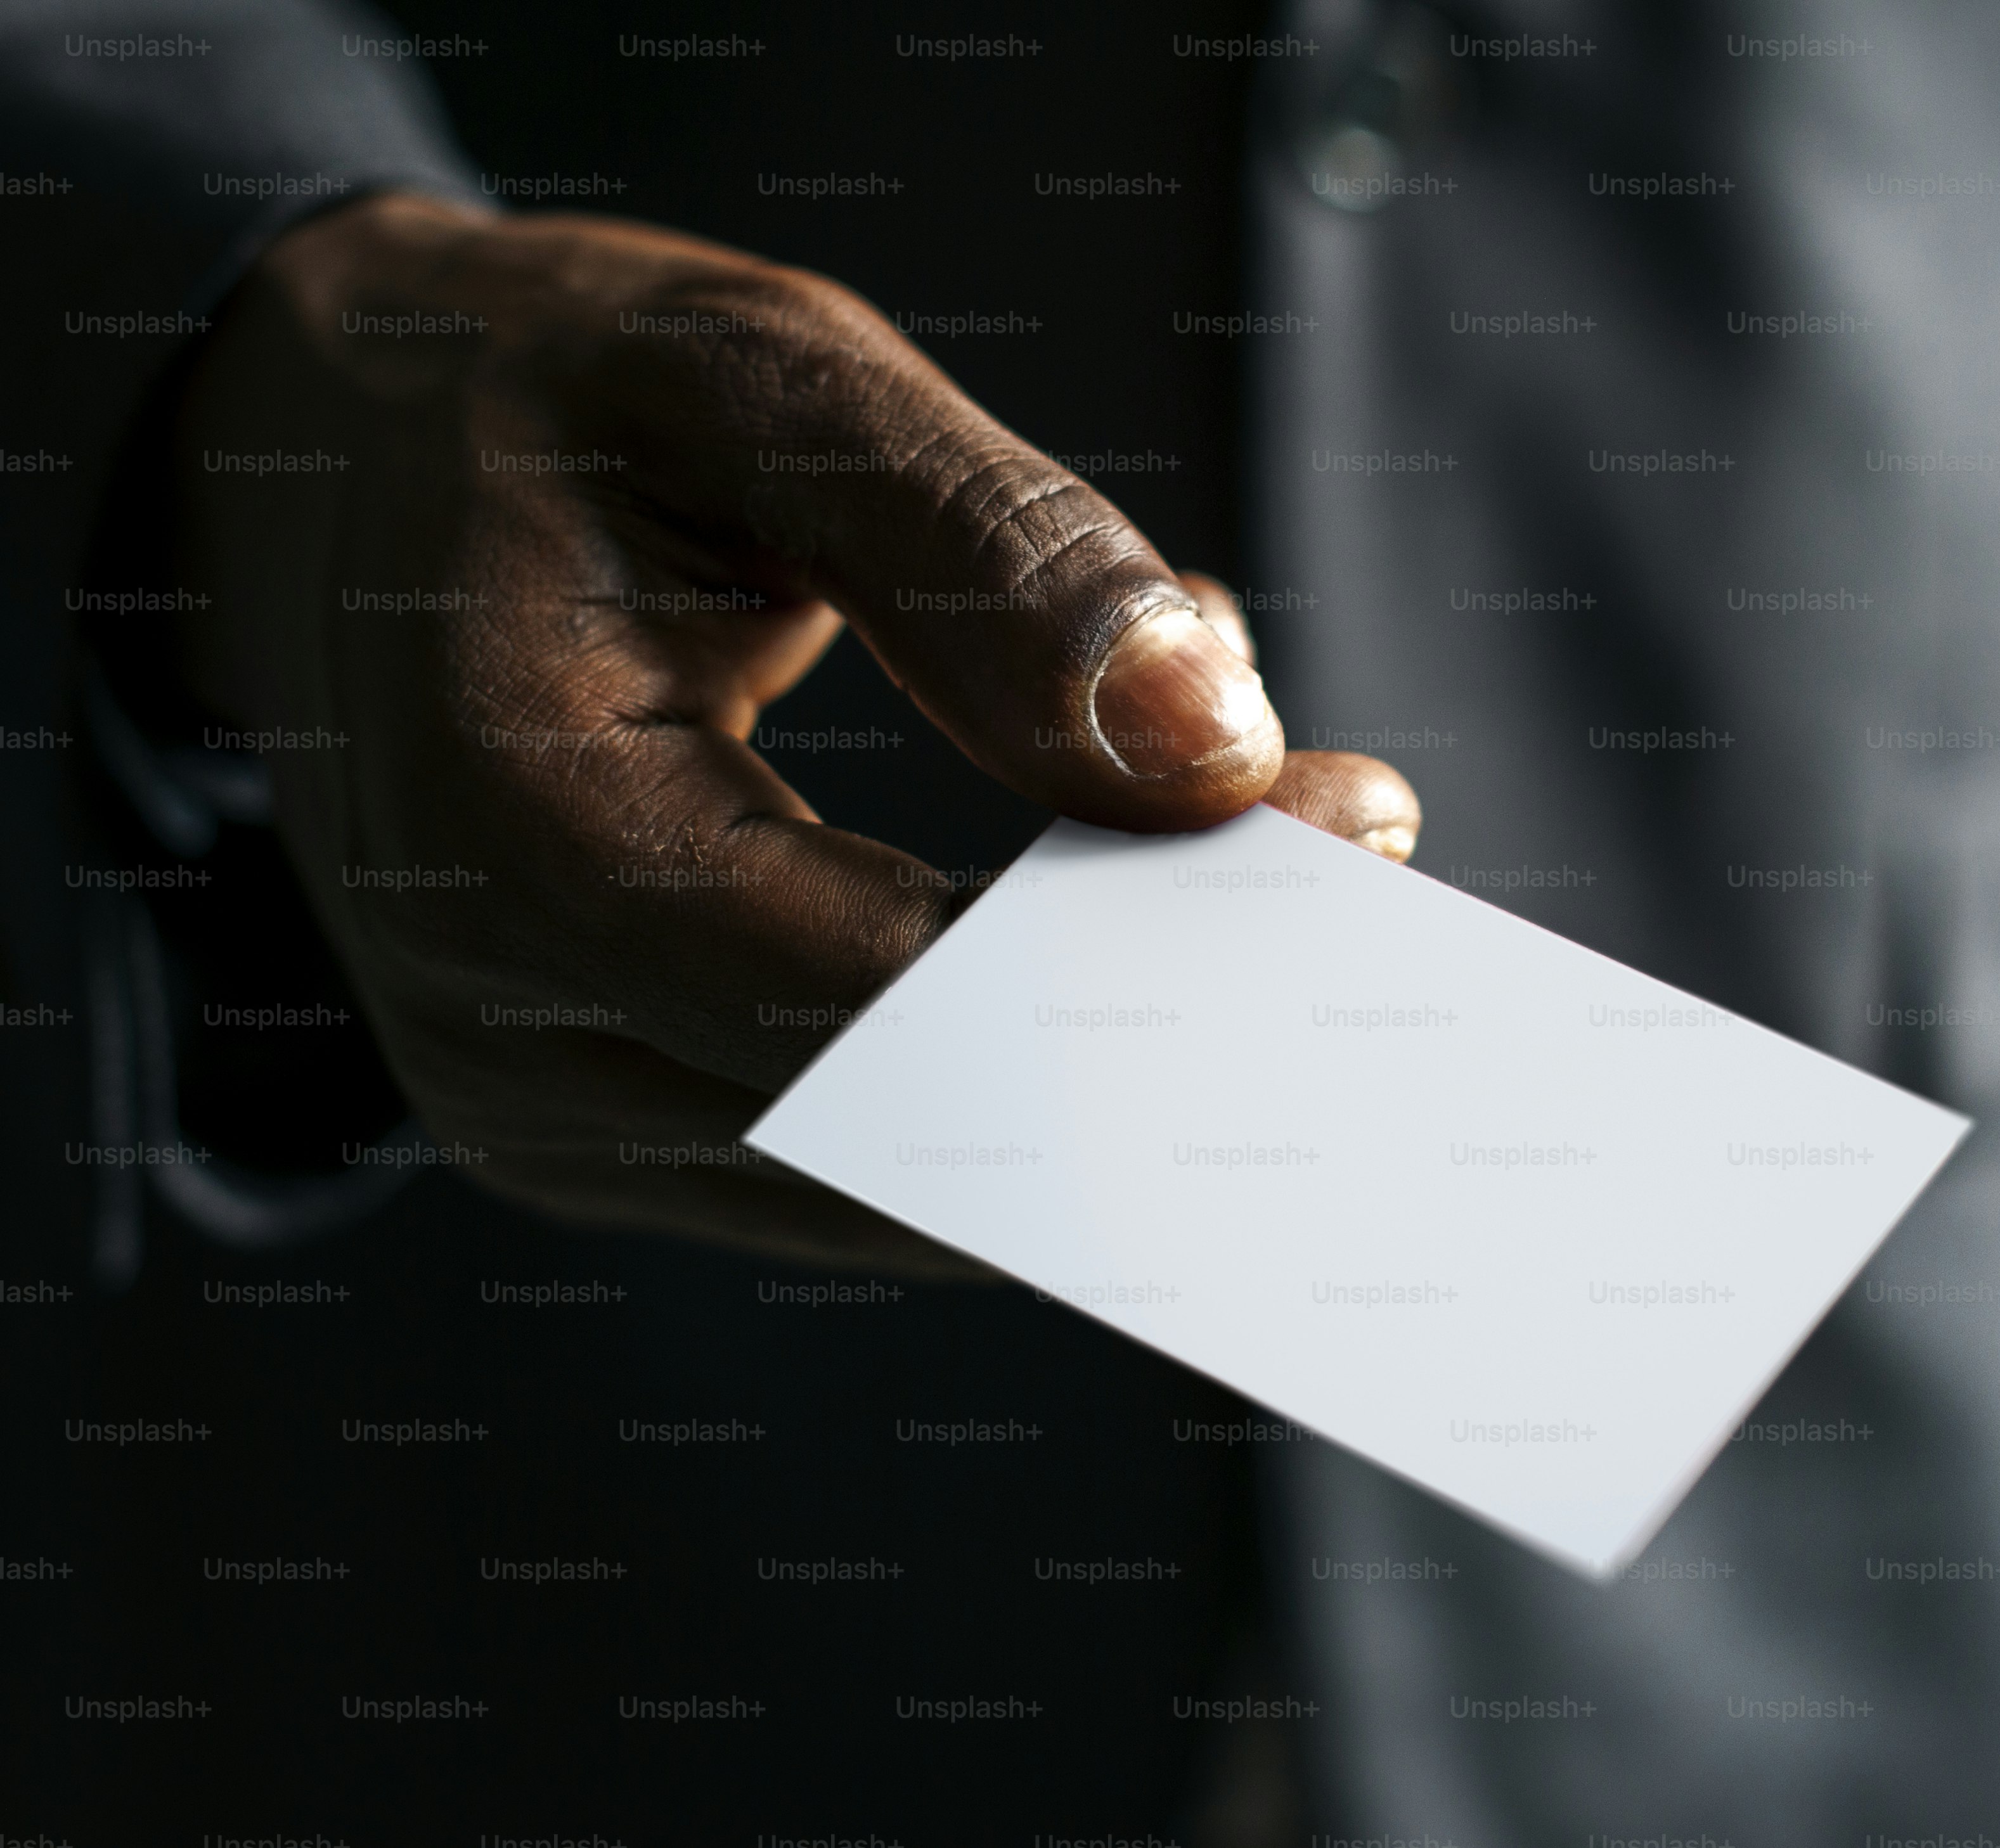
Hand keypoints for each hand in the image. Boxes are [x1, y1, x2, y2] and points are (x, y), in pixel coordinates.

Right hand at [169, 193, 1420, 1274]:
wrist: (331, 484)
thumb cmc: (540, 407)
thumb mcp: (748, 377)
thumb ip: (980, 551)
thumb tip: (1210, 749)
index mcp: (513, 811)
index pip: (886, 988)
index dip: (1148, 955)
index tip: (1356, 841)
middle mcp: (505, 1020)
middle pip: (921, 1130)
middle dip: (1179, 1030)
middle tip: (1368, 892)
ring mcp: (549, 1107)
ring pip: (919, 1183)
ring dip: (1121, 1048)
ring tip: (1255, 859)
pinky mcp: (610, 1129)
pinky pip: (872, 1163)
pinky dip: (1029, 1058)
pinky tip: (1125, 910)